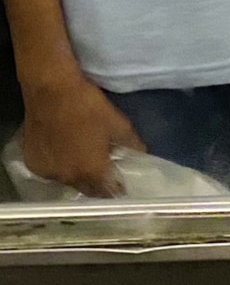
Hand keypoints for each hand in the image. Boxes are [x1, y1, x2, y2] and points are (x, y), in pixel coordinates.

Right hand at [21, 70, 145, 196]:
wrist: (51, 91)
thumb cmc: (87, 106)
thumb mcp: (117, 122)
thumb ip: (132, 143)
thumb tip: (142, 154)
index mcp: (92, 171)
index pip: (107, 193)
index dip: (116, 189)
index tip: (120, 185)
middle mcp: (69, 178)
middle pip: (87, 190)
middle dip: (97, 184)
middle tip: (102, 170)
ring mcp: (49, 173)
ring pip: (67, 181)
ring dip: (76, 175)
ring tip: (81, 157)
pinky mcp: (33, 164)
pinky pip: (50, 172)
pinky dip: (58, 166)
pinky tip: (62, 151)